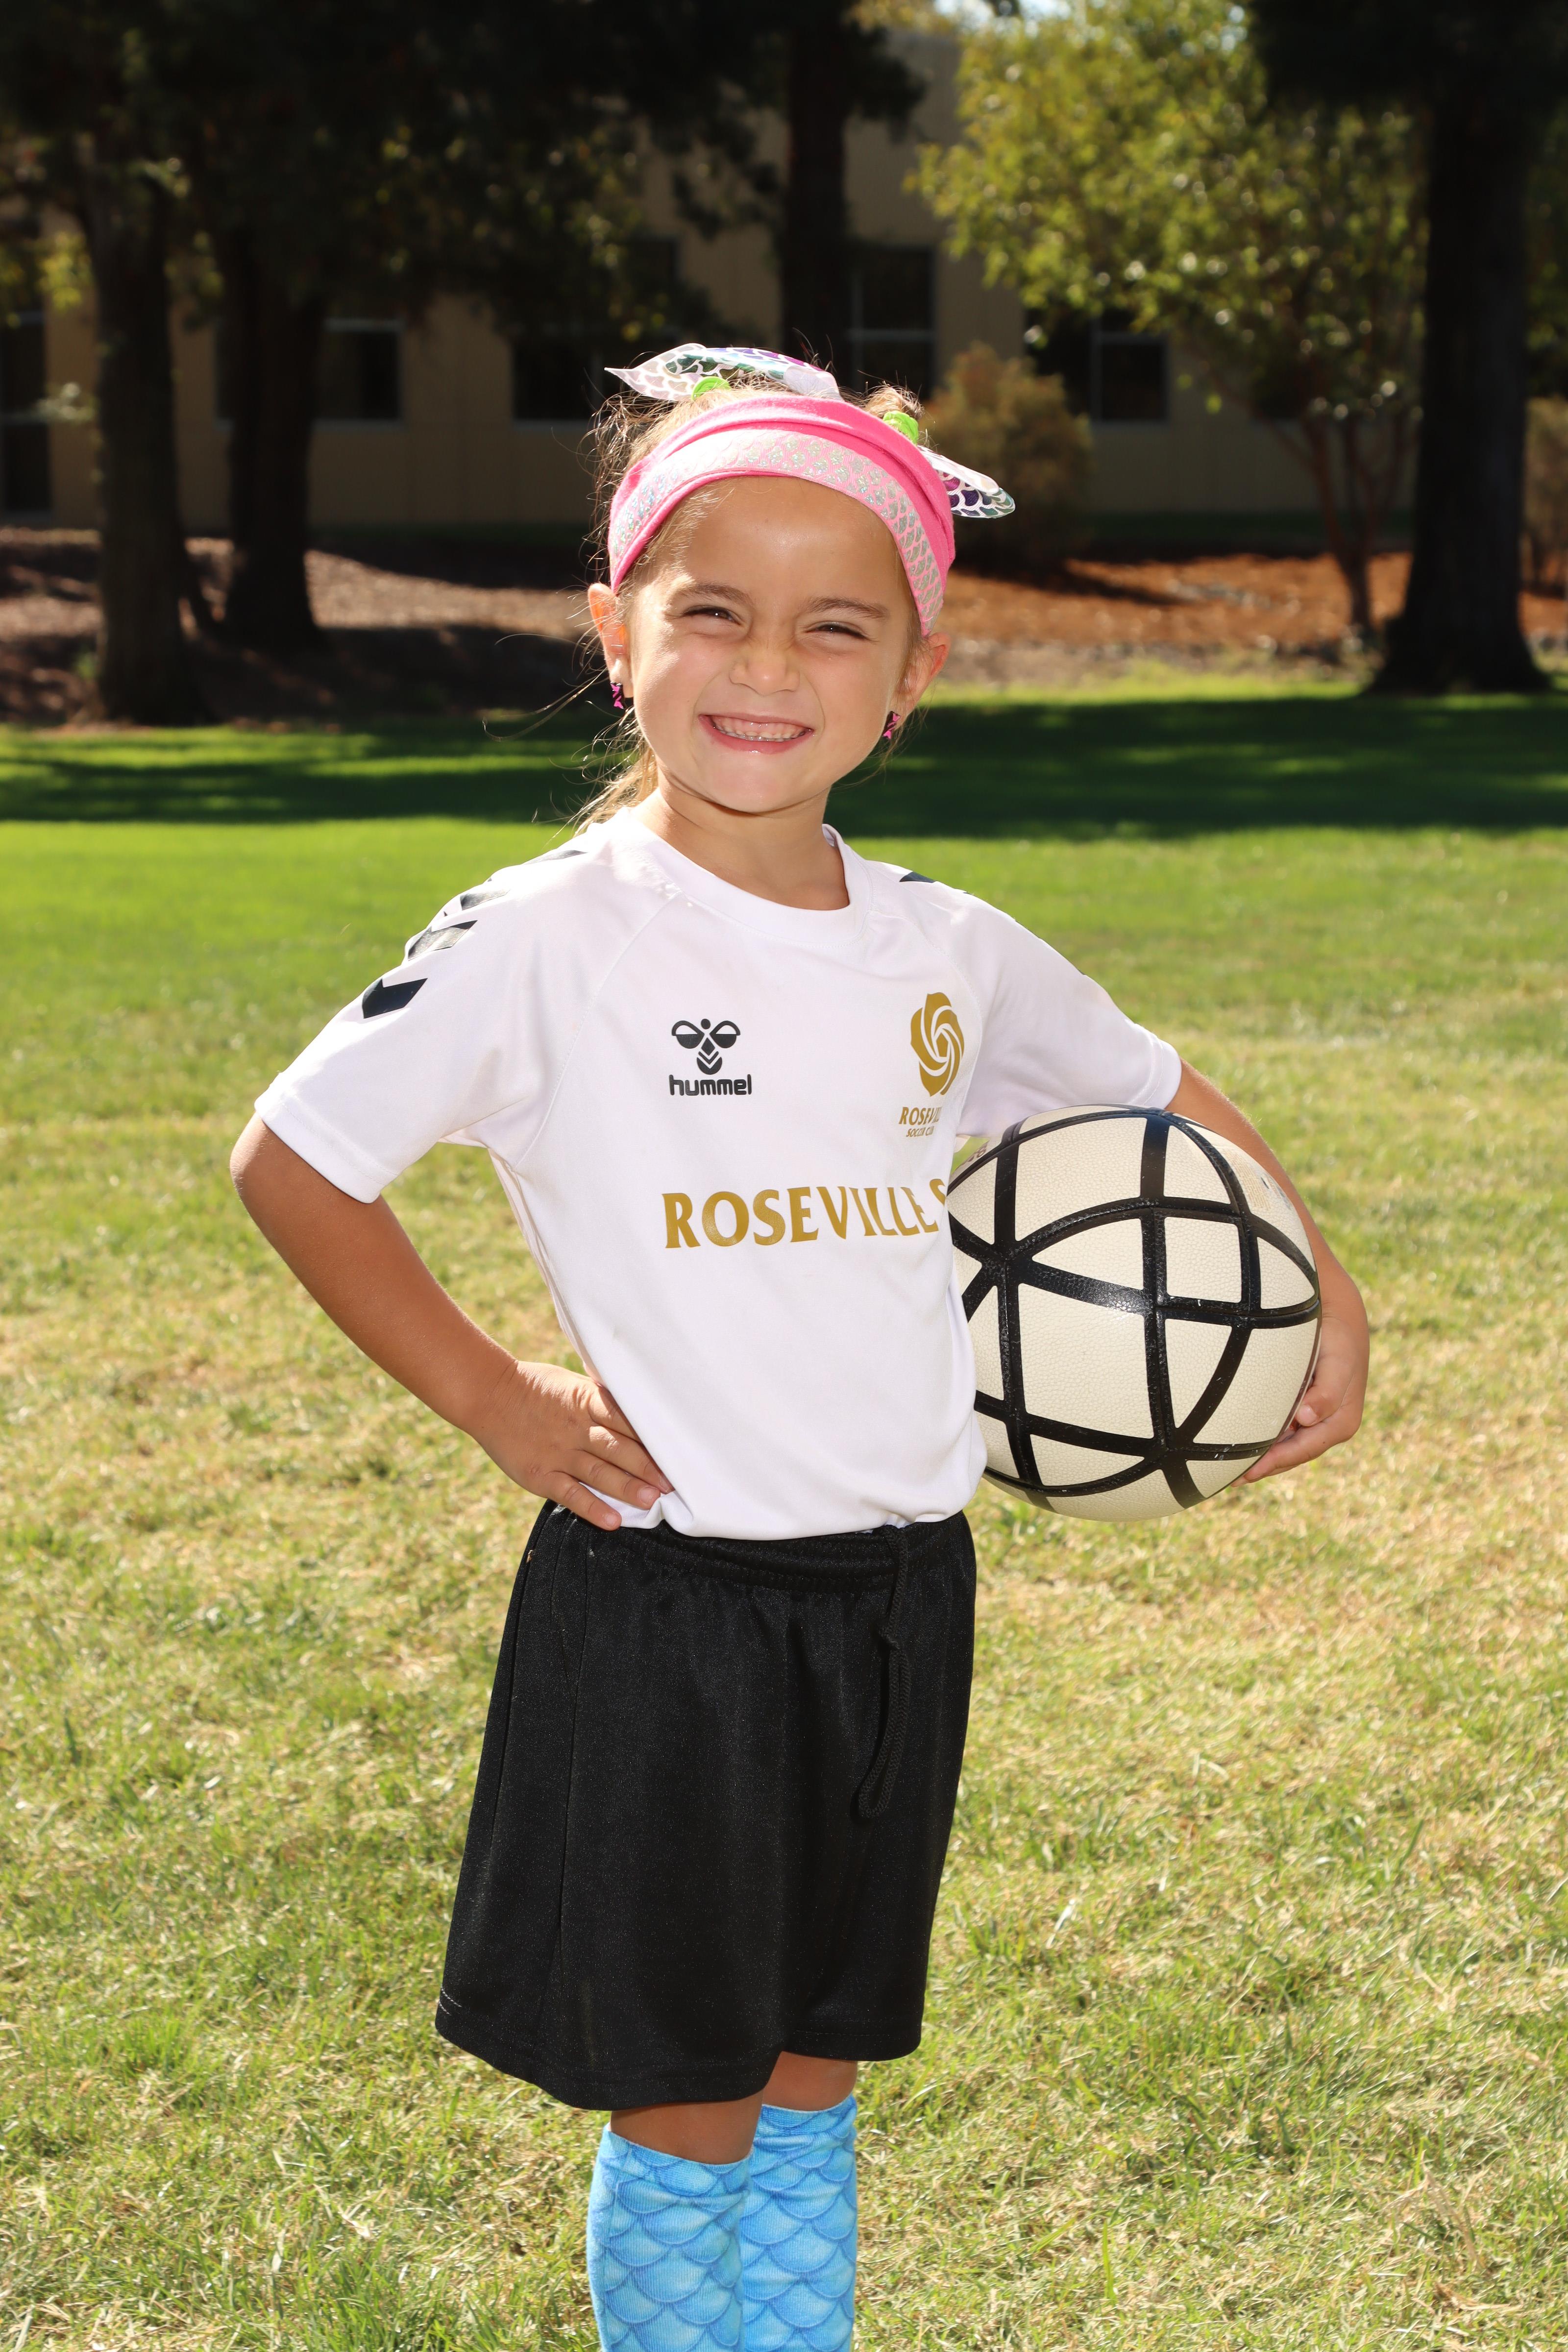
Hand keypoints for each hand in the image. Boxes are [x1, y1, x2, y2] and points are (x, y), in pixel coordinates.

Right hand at [467, 1359, 671, 1529]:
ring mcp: (558, 1452)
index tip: (677, 1450)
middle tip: (674, 1483)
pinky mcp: (541, 1474)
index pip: (626, 1419)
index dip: (651, 1437)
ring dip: (627, 1487)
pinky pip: (570, 1494)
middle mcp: (575, 1427)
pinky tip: (613, 1521)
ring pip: (599, 1472)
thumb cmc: (537, 1388)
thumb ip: (601, 1401)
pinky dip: (592, 1508)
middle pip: (618, 1448)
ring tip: (653, 1501)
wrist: (488, 1394)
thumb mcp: (572, 1384)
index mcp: (586, 1401)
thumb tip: (640, 1410)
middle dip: (648, 1466)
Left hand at [1242, 1263, 1367, 1482]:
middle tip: (1228, 1480)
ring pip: (1284, 1447)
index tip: (1250, 1472)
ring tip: (1226, 1472)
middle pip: (1291, 1455)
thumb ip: (1327, 1391)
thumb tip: (1307, 1418)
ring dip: (1259, 1459)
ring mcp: (1314, 1422)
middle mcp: (1327, 1427)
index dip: (1276, 1462)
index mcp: (1340, 1423)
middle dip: (1262, 1468)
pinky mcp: (1301, 1412)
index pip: (1304, 1450)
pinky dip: (1261, 1442)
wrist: (1340, 1323)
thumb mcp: (1339, 1363)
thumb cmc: (1339, 1342)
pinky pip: (1280, 1433)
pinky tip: (1237, 1447)